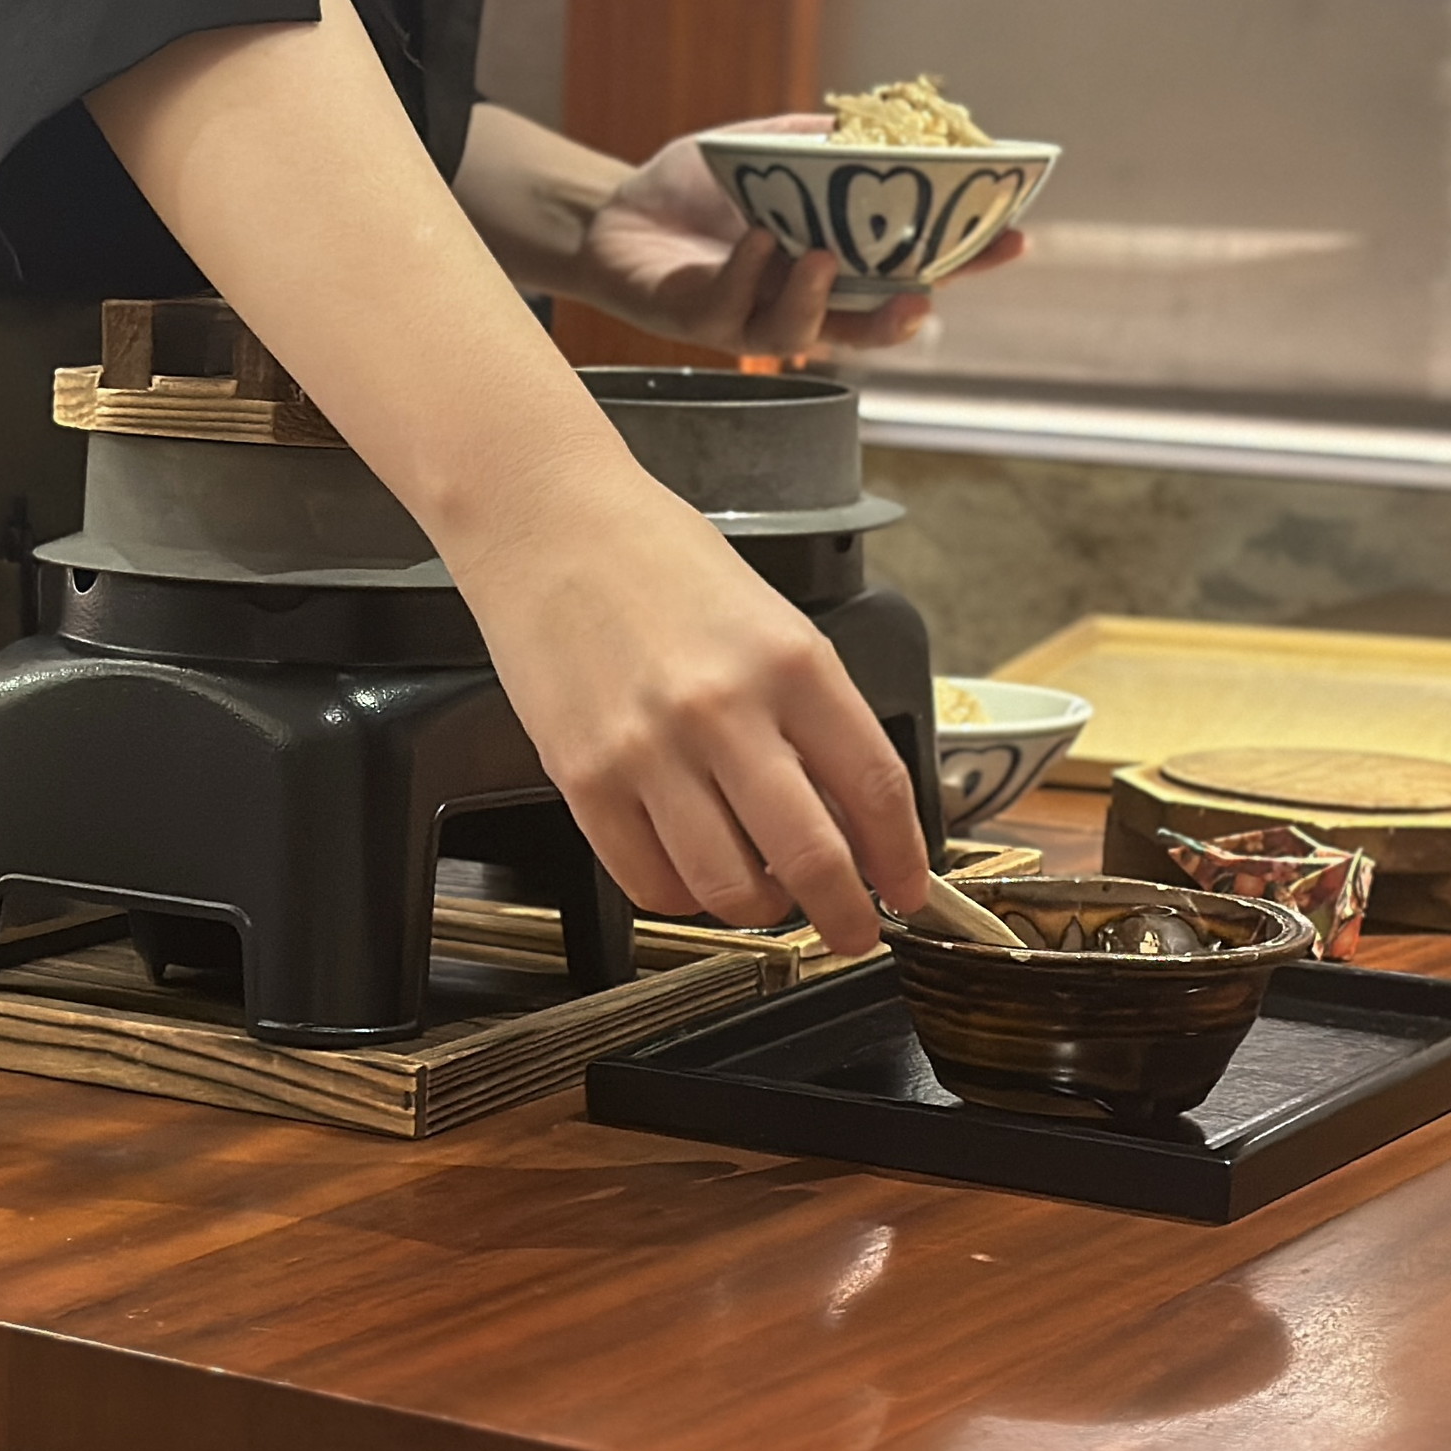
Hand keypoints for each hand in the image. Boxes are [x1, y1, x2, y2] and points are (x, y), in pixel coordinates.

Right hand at [448, 464, 937, 956]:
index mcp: (790, 661)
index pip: (874, 786)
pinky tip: (691, 874)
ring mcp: (648, 750)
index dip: (901, 857)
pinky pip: (647, 880)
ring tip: (762, 895)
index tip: (905, 886)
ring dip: (759, 909)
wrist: (544, 521)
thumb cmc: (654, 558)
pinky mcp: (582, 778)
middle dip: (845, 915)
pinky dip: (682, 896)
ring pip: (729, 886)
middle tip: (852, 930)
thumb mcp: (768, 618)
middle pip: (812, 855)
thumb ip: (814, 710)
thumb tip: (852, 808)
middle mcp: (724, 709)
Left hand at [575, 115, 1025, 357]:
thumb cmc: (690, 189)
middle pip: (867, 326)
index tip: (1015, 237)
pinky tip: (758, 240)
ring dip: (816, 299)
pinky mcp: (697, 323)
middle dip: (903, 316)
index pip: (909, 270)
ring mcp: (747, 318)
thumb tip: (870, 122)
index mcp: (830, 264)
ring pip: (799, 334)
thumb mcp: (760, 150)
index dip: (963, 262)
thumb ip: (813, 142)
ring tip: (824, 256)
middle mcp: (796, 301)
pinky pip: (731, 308)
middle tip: (925, 299)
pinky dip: (748, 273)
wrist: (610, 212)